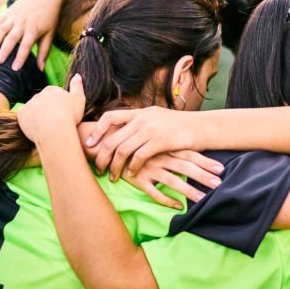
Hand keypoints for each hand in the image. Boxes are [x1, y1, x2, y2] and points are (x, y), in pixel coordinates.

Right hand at [0, 0, 79, 70]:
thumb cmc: (50, 15)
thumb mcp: (50, 33)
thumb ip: (44, 51)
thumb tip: (40, 69)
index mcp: (34, 29)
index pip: (26, 45)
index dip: (20, 57)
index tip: (14, 69)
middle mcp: (22, 23)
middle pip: (11, 38)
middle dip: (4, 51)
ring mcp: (14, 17)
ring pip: (1, 30)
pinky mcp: (8, 12)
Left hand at [17, 77, 86, 144]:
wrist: (55, 131)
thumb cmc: (69, 115)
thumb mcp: (79, 98)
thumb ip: (77, 86)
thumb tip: (76, 75)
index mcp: (51, 90)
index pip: (53, 95)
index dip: (59, 105)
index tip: (63, 114)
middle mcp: (38, 94)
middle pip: (42, 102)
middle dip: (47, 109)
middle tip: (55, 121)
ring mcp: (29, 104)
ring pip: (33, 110)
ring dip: (38, 116)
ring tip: (46, 127)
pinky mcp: (21, 115)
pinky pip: (24, 118)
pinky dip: (29, 122)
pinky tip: (36, 128)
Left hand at [85, 106, 203, 180]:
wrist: (200, 126)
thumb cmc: (178, 124)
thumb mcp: (156, 116)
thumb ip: (140, 121)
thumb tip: (123, 128)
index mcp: (139, 112)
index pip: (109, 117)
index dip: (96, 131)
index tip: (88, 144)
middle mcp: (141, 119)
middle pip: (112, 138)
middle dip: (102, 156)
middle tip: (98, 168)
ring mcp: (150, 130)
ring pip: (122, 150)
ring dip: (115, 166)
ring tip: (113, 176)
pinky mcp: (159, 142)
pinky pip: (138, 157)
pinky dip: (132, 167)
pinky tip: (131, 174)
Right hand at [122, 150, 224, 209]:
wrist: (107, 144)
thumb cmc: (133, 143)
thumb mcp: (152, 141)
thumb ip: (168, 146)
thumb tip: (188, 154)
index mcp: (164, 146)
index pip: (189, 154)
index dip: (205, 161)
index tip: (221, 169)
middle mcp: (159, 156)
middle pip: (186, 167)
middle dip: (203, 175)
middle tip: (219, 183)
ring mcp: (148, 168)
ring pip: (173, 181)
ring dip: (189, 190)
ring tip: (203, 198)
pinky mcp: (138, 179)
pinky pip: (154, 193)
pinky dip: (167, 200)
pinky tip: (179, 207)